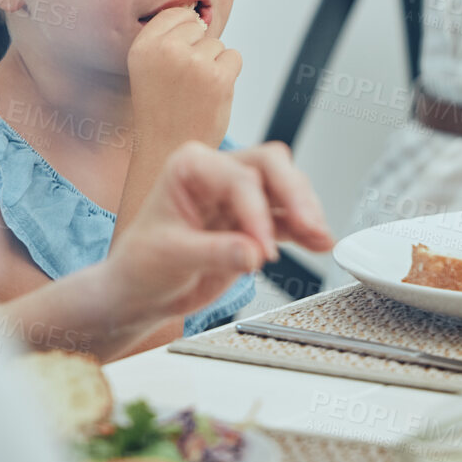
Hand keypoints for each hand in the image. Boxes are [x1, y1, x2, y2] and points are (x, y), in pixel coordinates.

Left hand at [76, 143, 332, 358]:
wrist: (140, 294)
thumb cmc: (141, 266)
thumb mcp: (170, 257)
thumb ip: (214, 252)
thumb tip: (253, 252)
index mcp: (191, 167)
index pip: (238, 179)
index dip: (256, 213)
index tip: (262, 250)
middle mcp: (218, 173)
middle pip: (271, 167)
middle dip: (295, 195)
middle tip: (311, 226)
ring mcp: (238, 197)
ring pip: (286, 189)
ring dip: (306, 212)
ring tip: (321, 238)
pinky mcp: (253, 222)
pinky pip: (287, 218)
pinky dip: (305, 230)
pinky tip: (320, 243)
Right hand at [125, 6, 241, 149]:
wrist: (169, 149)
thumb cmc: (162, 110)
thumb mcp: (148, 69)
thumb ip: (166, 40)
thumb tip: (199, 18)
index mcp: (143, 47)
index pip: (174, 14)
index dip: (184, 34)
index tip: (179, 59)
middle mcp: (166, 50)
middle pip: (198, 27)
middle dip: (198, 49)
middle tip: (185, 82)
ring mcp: (194, 63)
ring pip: (217, 44)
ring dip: (213, 64)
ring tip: (197, 91)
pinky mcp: (219, 77)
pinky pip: (234, 57)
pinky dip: (228, 73)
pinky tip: (212, 93)